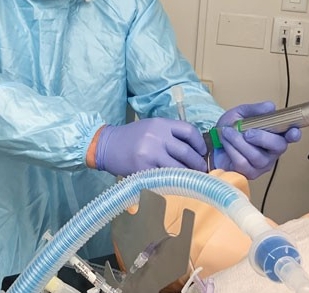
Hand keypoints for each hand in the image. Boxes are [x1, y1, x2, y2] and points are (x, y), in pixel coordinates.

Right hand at [93, 118, 207, 176]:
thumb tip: (195, 150)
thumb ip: (170, 135)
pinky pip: (165, 178)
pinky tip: (175, 184)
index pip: (189, 131)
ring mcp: (150, 153)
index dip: (200, 144)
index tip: (203, 153)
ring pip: (179, 168)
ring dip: (189, 176)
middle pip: (187, 152)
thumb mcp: (151, 128)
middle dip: (198, 164)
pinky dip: (173, 182)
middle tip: (202, 171)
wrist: (106, 146)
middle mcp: (157, 136)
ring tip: (192, 179)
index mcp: (161, 124)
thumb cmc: (131, 138)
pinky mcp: (144, 169)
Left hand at [212, 101, 301, 178]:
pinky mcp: (248, 173)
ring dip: (240, 142)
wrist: (211, 143)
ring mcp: (261, 165)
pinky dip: (232, 150)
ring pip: (257, 156)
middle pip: (278, 147)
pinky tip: (225, 143)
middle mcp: (271, 152)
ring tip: (227, 132)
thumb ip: (254, 110)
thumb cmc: (229, 129)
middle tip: (247, 132)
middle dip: (262, 137)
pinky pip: (242, 162)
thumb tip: (270, 106)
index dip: (294, 134)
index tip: (293, 130)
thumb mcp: (239, 114)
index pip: (291, 136)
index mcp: (273, 135)